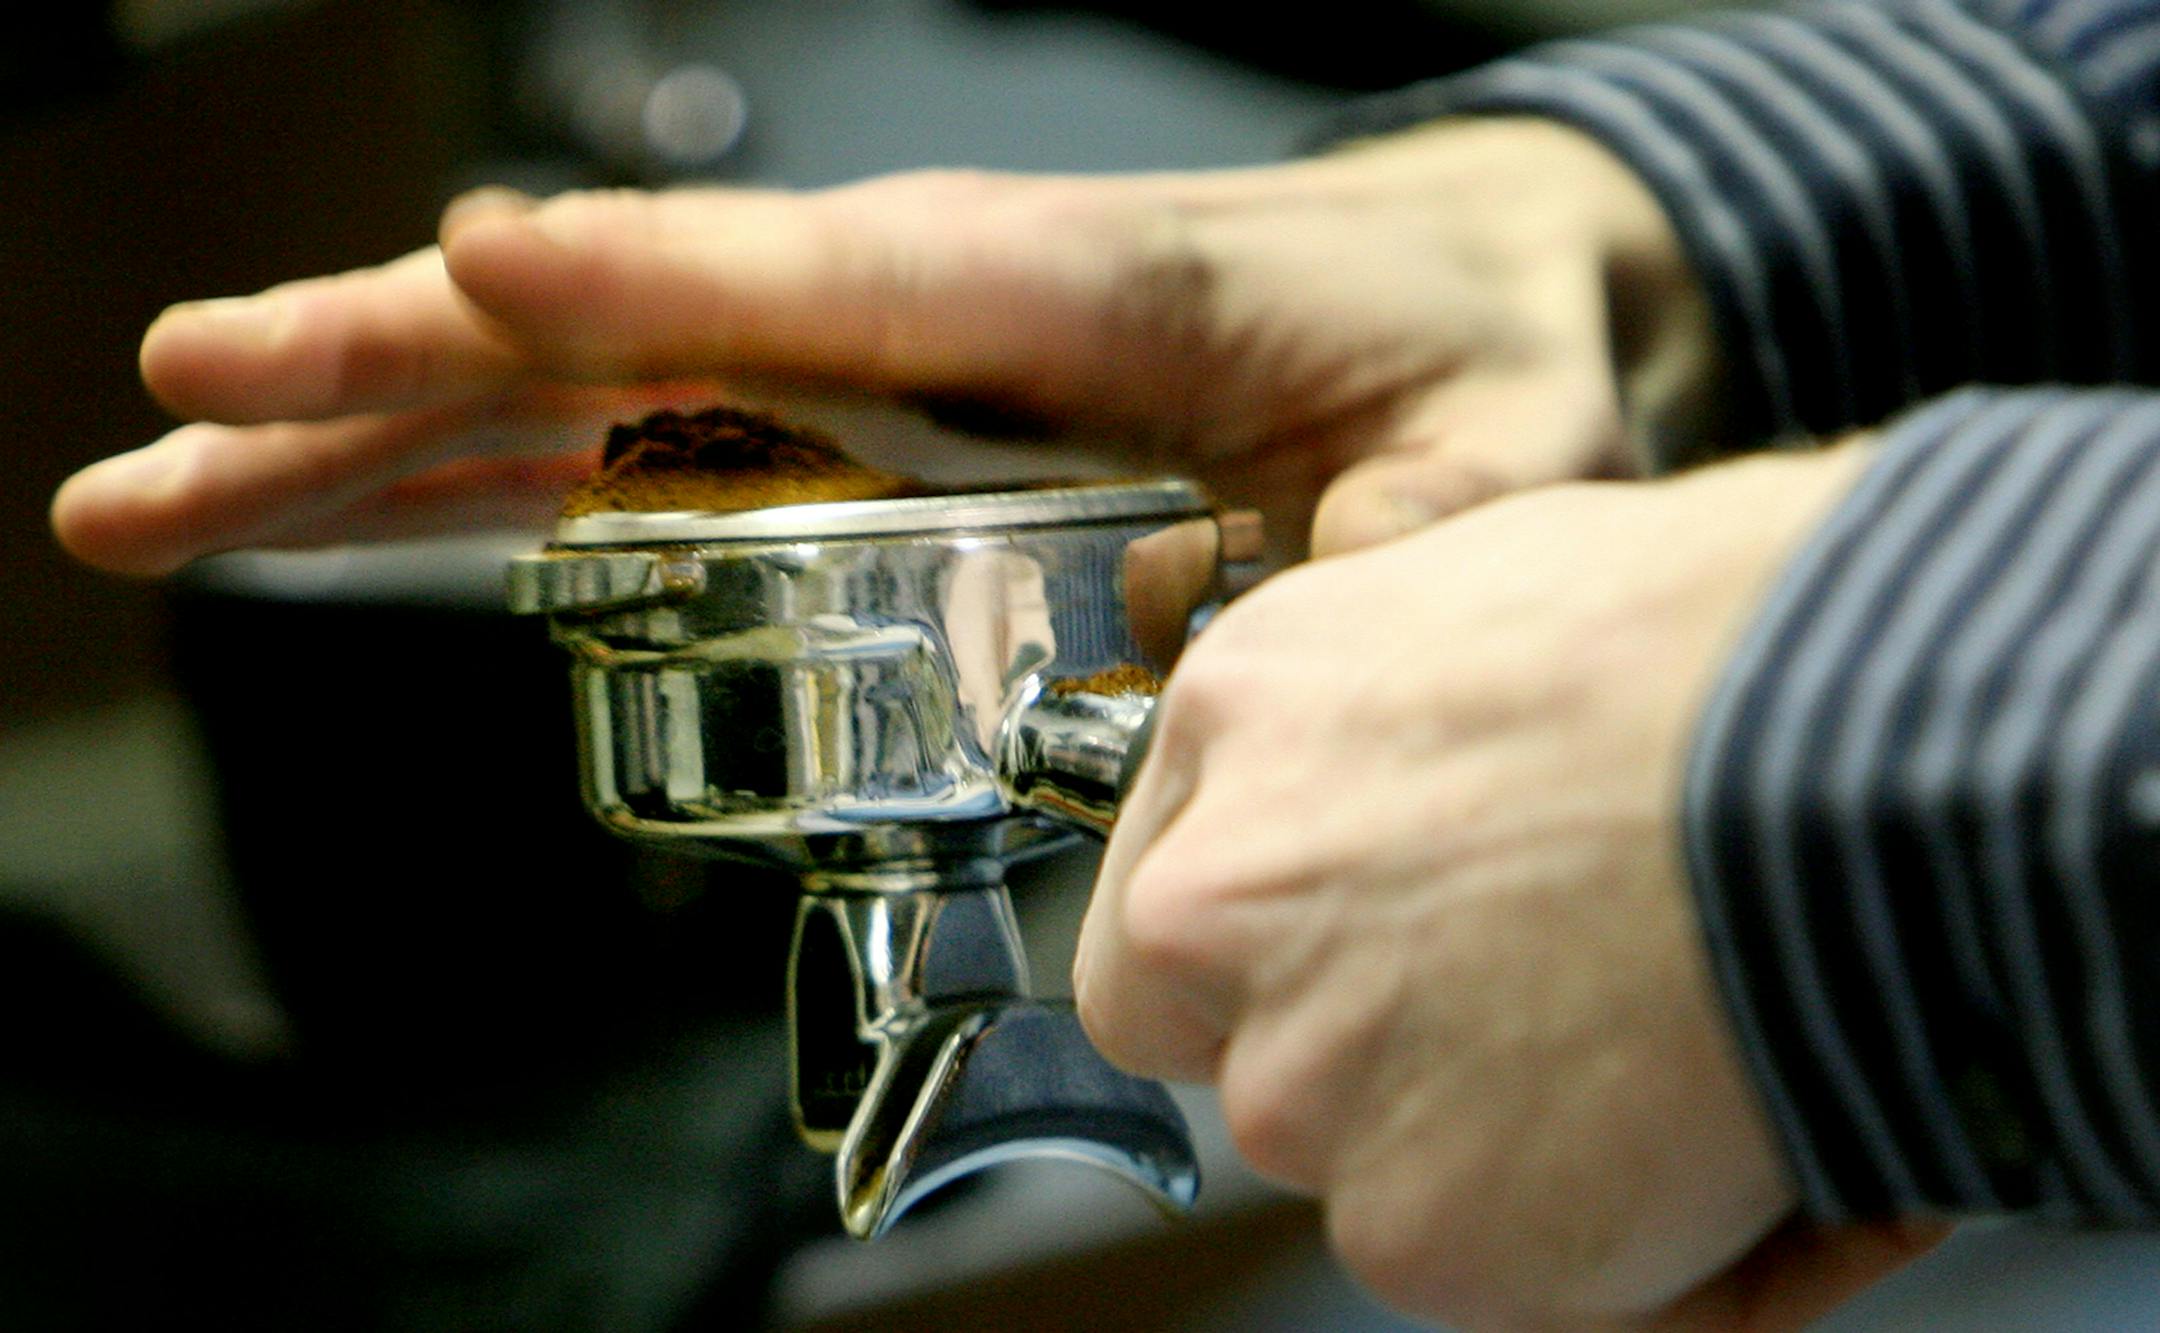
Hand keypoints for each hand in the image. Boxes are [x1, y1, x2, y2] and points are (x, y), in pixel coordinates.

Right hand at [52, 118, 1702, 575]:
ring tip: (170, 490)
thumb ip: (1413, 561)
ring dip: (372, 447)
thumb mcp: (1498, 468)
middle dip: (399, 373)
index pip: (839, 276)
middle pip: (631, 334)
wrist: (1455, 293)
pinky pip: (630, 453)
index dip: (650, 289)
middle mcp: (930, 314)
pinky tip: (342, 527)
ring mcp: (865, 375)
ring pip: (584, 397)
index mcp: (1088, 290)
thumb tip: (1258, 673)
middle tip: (178, 426)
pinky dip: (478, 488)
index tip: (473, 283)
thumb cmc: (1464, 353)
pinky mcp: (845, 432)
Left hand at [1075, 442, 1946, 1327]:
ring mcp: (1304, 1073)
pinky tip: (1729, 1138)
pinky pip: (1505, 1266)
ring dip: (1500, 1138)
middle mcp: (1217, 899)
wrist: (1860, 751)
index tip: (1371, 958)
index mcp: (1240, 713)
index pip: (1176, 888)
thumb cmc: (1737, 635)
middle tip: (1525, 1020)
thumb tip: (1457, 774)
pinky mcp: (1417, 1221)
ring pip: (1371, 1157)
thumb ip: (1414, 716)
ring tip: (1675, 1053)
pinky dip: (1620, 1243)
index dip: (1279, 943)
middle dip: (1358, 1051)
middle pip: (1240, 1037)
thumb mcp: (1510, 588)